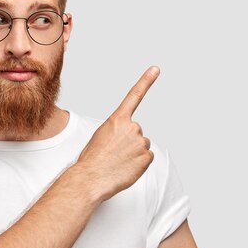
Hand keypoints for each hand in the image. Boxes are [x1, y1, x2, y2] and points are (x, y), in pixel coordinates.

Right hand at [75, 66, 159, 200]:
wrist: (92, 178)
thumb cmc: (92, 159)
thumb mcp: (101, 136)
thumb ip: (116, 131)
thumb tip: (127, 139)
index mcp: (117, 119)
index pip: (134, 96)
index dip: (146, 81)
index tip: (155, 69)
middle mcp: (132, 127)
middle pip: (136, 133)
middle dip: (128, 142)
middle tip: (114, 153)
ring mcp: (141, 141)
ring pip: (141, 146)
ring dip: (133, 154)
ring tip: (118, 162)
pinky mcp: (147, 156)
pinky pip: (145, 158)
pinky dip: (138, 164)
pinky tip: (126, 168)